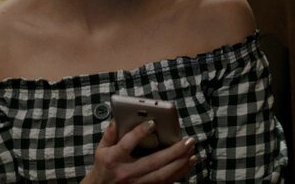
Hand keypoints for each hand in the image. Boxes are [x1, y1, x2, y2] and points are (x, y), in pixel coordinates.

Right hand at [81, 121, 196, 183]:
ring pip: (163, 174)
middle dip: (173, 151)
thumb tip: (119, 117)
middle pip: (153, 162)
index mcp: (114, 159)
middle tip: (188, 140)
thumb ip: (111, 133)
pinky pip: (166, 182)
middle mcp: (127, 172)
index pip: (127, 144)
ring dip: (180, 162)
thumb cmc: (104, 166)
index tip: (152, 122)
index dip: (139, 133)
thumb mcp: (102, 149)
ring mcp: (138, 183)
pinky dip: (179, 172)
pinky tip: (189, 162)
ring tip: (192, 150)